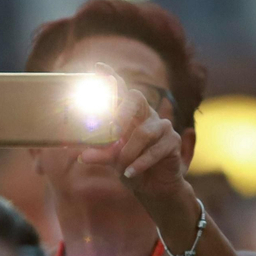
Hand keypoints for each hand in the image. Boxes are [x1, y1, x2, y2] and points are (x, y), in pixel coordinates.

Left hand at [78, 68, 185, 201]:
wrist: (154, 187)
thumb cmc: (131, 166)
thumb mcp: (113, 160)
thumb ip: (101, 154)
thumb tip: (82, 156)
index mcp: (130, 114)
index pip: (121, 91)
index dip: (111, 78)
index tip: (98, 67)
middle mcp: (146, 115)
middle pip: (136, 98)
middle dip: (122, 112)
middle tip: (112, 130)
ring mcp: (162, 127)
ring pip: (143, 132)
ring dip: (128, 152)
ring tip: (121, 166)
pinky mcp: (172, 143)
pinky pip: (155, 151)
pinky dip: (140, 163)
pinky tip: (130, 173)